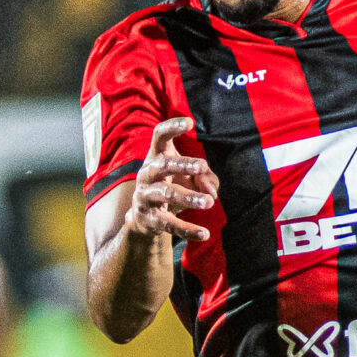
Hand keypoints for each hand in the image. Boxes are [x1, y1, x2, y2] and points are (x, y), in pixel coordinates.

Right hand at [122, 116, 219, 246]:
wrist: (146, 220)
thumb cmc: (172, 188)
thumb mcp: (192, 180)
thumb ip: (206, 179)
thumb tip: (211, 192)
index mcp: (155, 156)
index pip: (159, 136)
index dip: (172, 127)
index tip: (189, 122)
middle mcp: (146, 173)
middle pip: (162, 164)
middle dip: (182, 164)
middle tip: (203, 166)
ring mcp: (144, 196)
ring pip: (166, 193)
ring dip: (189, 197)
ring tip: (210, 202)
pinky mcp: (149, 219)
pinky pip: (169, 224)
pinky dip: (188, 230)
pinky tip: (205, 234)